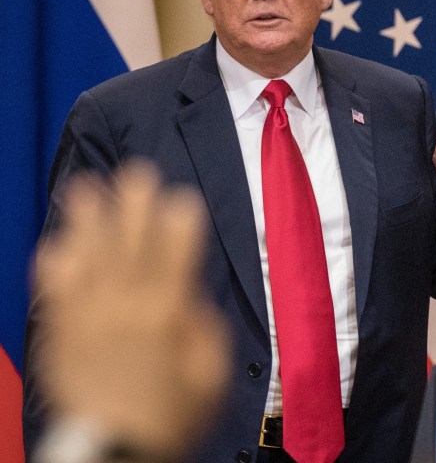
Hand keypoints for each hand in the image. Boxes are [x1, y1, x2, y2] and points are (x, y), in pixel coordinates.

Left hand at [34, 162, 230, 458]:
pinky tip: (56, 242)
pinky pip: (53, 290)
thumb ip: (205, 329)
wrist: (114, 451)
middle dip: (134, 205)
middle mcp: (125, 307)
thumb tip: (189, 298)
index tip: (181, 195)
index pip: (175, 254)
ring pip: (87, 258)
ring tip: (87, 187)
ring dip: (88, 220)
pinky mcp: (60, 334)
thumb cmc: (170, 416)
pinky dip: (54, 264)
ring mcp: (88, 318)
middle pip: (129, 244)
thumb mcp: (211, 376)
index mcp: (167, 314)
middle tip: (136, 172)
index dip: (179, 221)